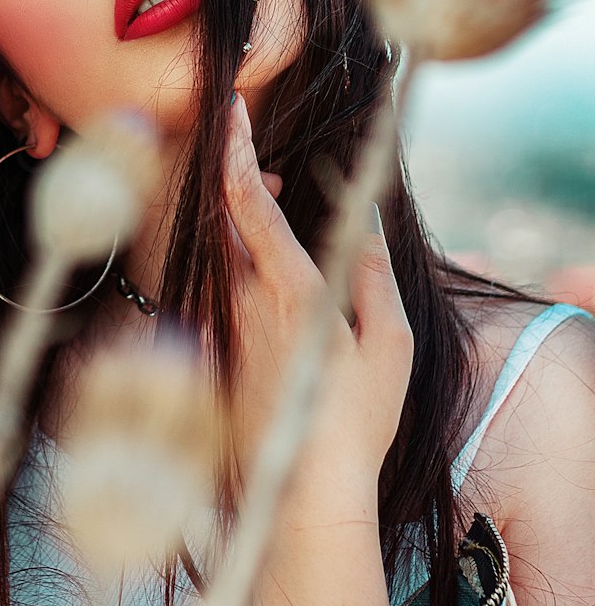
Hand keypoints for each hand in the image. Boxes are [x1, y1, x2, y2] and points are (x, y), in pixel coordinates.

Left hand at [223, 93, 413, 518]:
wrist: (301, 497)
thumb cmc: (356, 421)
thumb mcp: (389, 345)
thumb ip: (373, 275)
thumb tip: (365, 222)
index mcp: (289, 290)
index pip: (249, 202)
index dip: (236, 150)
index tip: (228, 107)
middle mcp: (244, 301)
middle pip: (225, 218)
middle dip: (243, 177)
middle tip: (276, 168)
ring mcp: (224, 327)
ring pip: (220, 251)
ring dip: (242, 220)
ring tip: (279, 210)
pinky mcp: (216, 351)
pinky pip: (217, 287)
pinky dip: (235, 261)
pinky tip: (260, 270)